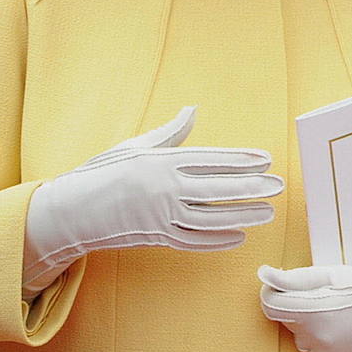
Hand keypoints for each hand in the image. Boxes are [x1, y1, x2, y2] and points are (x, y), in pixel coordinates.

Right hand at [23, 106, 282, 295]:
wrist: (74, 210)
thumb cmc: (106, 172)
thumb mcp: (137, 146)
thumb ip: (170, 133)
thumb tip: (192, 110)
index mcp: (162, 163)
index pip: (212, 160)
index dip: (241, 159)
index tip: (265, 159)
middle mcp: (165, 190)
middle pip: (217, 189)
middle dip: (251, 188)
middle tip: (277, 186)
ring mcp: (162, 217)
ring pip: (212, 218)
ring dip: (242, 216)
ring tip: (267, 213)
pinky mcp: (158, 238)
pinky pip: (194, 241)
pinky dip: (218, 240)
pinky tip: (238, 236)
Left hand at [258, 264, 351, 351]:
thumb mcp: (332, 274)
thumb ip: (294, 277)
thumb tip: (263, 274)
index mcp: (309, 311)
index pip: (269, 304)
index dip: (274, 290)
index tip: (287, 282)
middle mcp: (312, 337)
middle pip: (284, 317)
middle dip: (295, 303)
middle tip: (324, 292)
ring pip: (297, 333)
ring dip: (306, 320)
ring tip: (335, 308)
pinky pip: (312, 346)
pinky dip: (319, 335)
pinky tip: (340, 325)